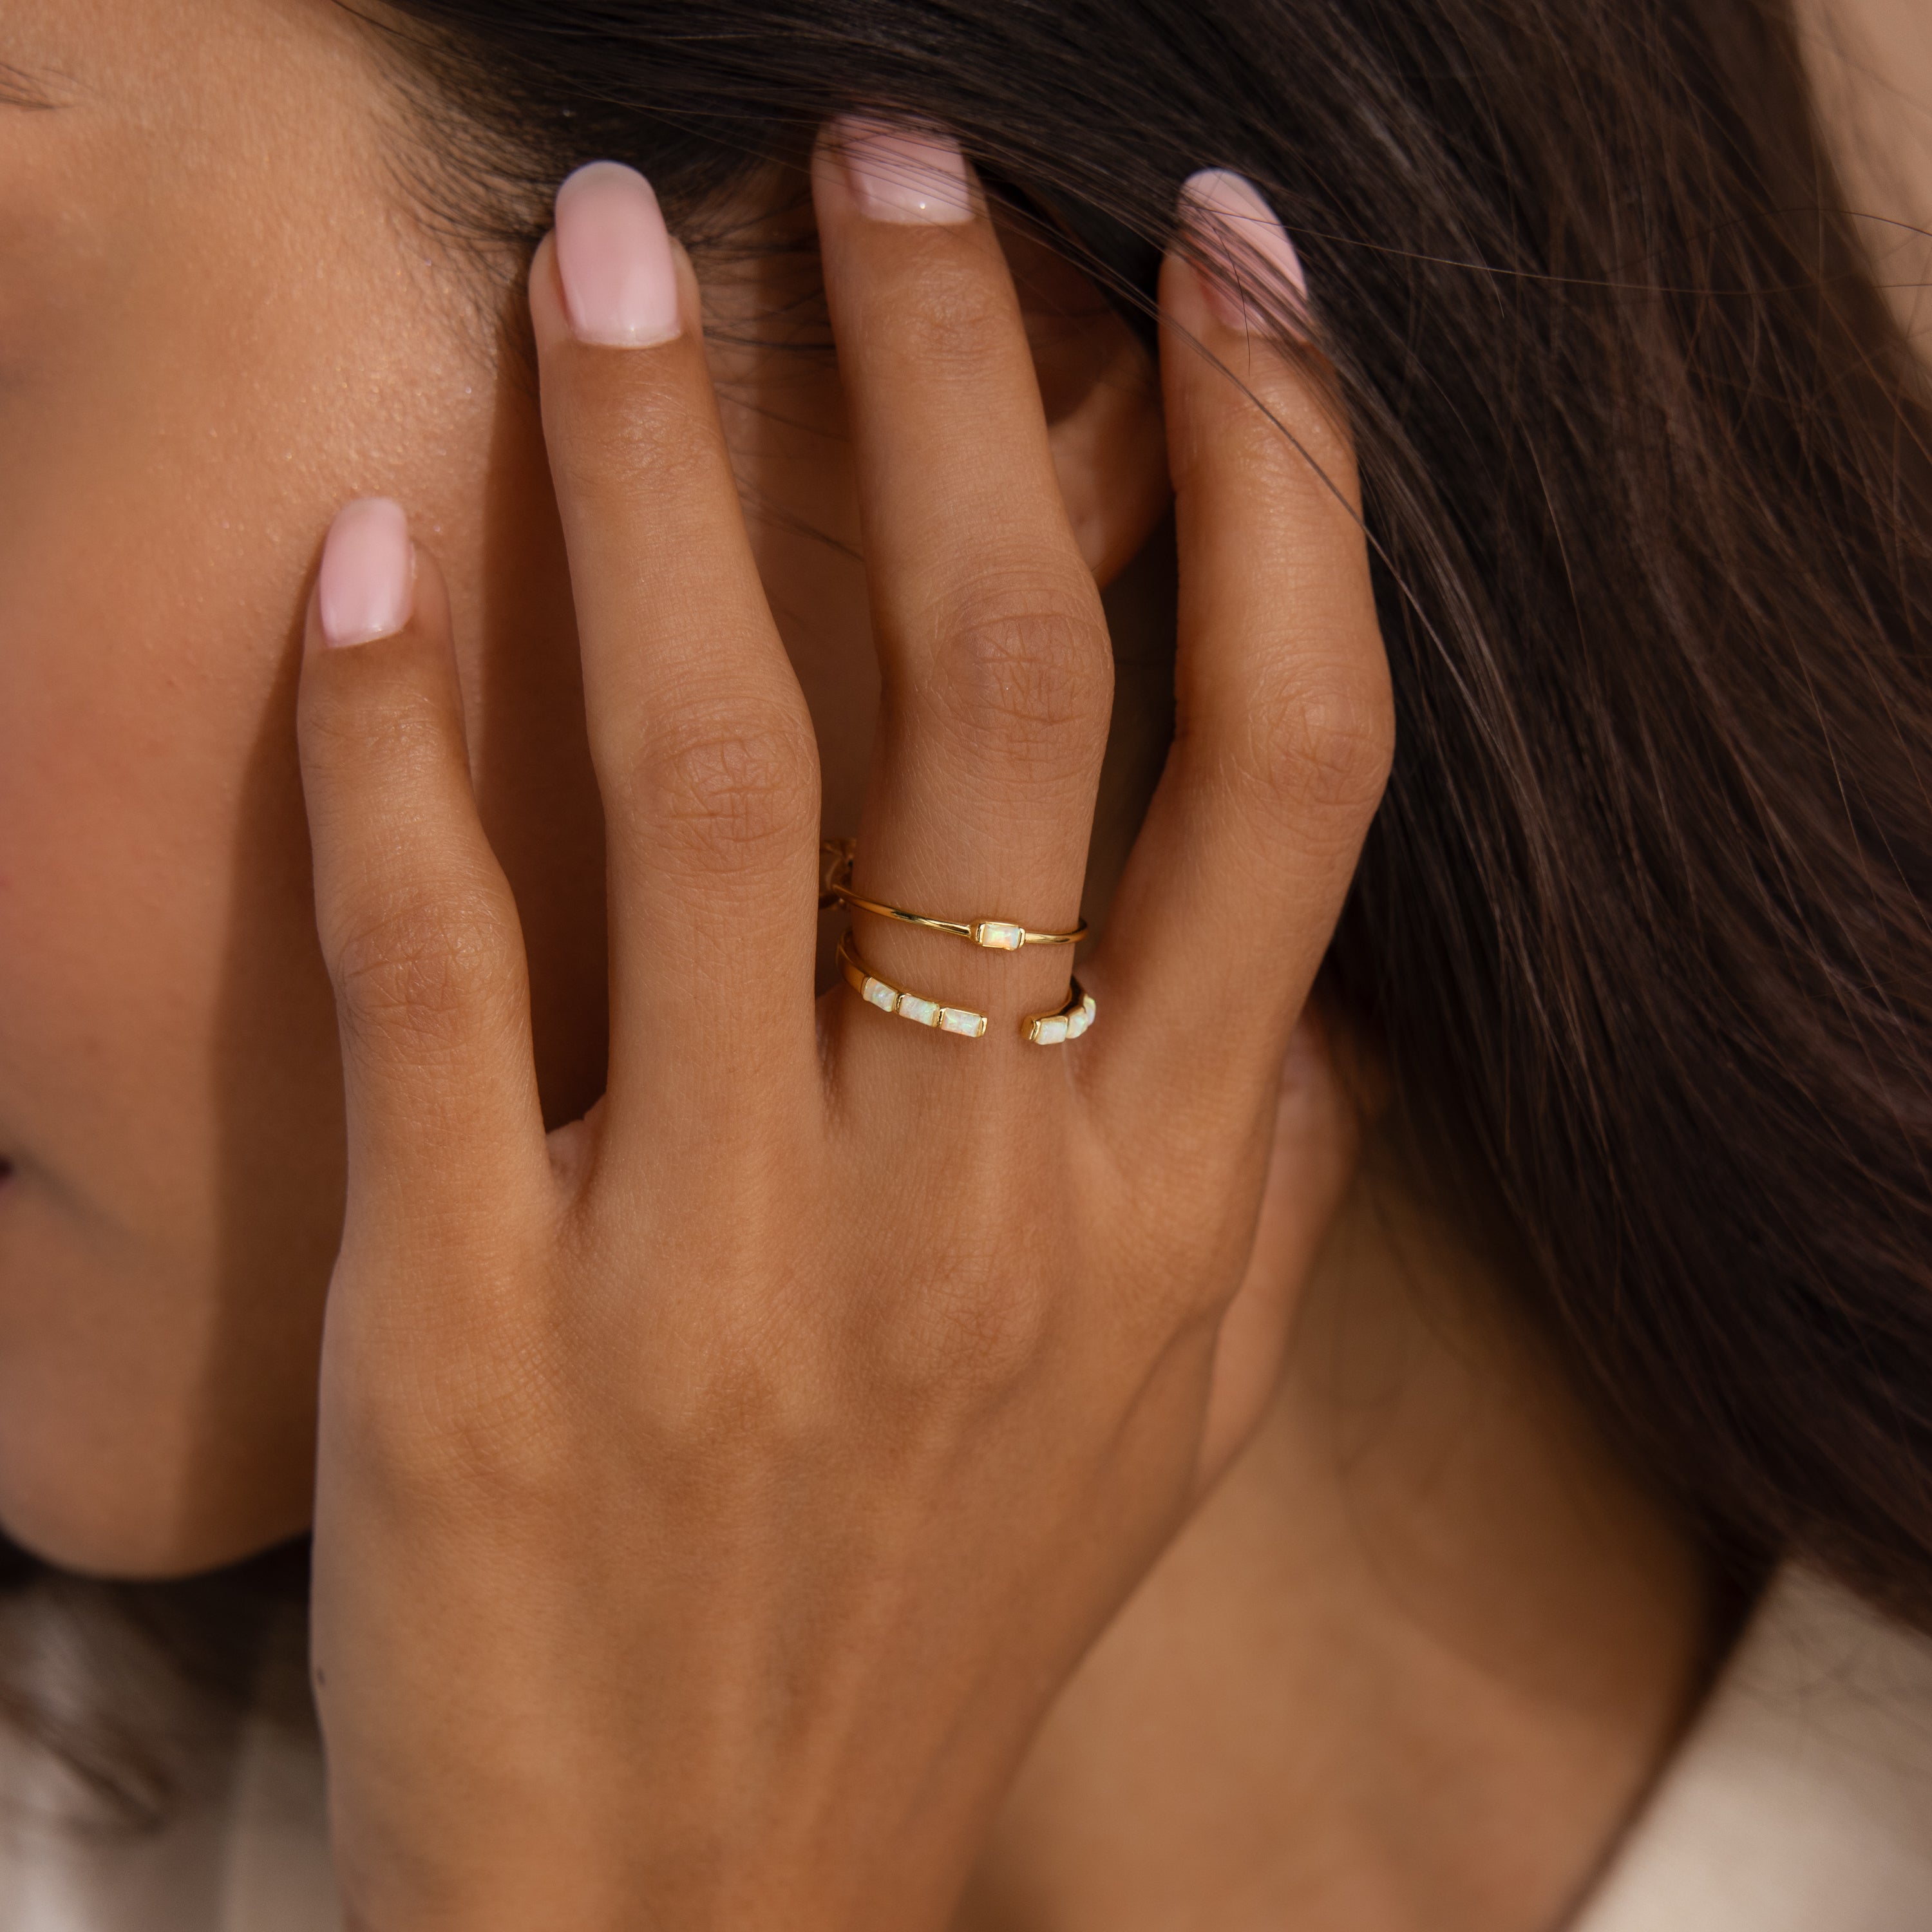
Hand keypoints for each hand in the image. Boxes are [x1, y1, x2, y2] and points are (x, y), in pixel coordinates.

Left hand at [297, 129, 1389, 1930]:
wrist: (699, 1924)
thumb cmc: (932, 1635)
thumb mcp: (1167, 1433)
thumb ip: (1266, 1202)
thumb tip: (1342, 1008)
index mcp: (1155, 1205)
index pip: (1291, 776)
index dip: (1284, 492)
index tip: (1232, 281)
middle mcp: (974, 1200)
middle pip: (999, 701)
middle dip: (955, 382)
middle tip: (885, 152)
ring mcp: (724, 1258)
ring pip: (709, 781)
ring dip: (656, 483)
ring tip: (610, 257)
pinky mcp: (477, 1324)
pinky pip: (439, 969)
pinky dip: (390, 738)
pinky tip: (374, 553)